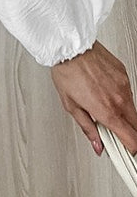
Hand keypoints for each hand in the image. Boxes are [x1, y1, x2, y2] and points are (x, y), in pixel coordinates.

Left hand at [51, 40, 136, 156]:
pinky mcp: (124, 73)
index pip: (132, 140)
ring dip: (123, 113)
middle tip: (112, 130)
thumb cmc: (67, 72)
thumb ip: (88, 128)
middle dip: (128, 132)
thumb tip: (97, 145)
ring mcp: (124, 85)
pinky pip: (128, 91)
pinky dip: (120, 96)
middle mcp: (119, 99)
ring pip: (133, 108)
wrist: (70, 46)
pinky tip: (105, 90)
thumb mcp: (71, 106)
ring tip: (103, 105)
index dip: (131, 149)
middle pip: (136, 126)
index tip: (126, 151)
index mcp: (107, 111)